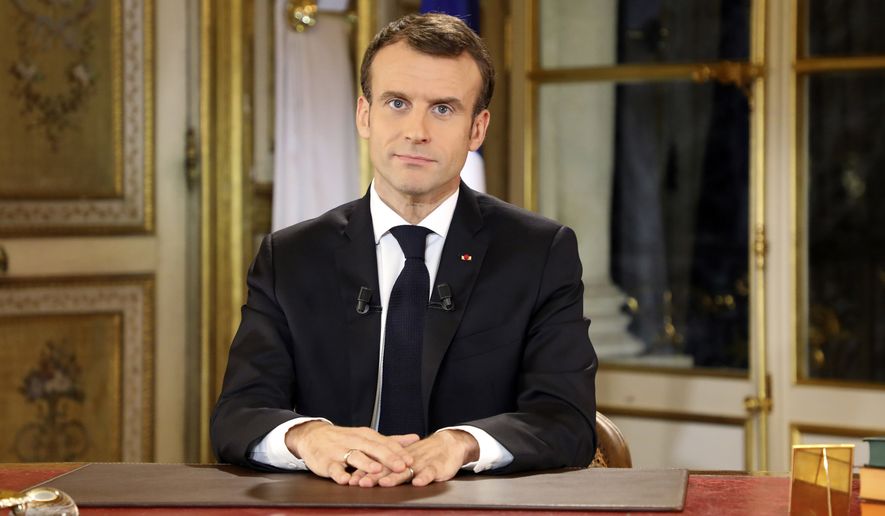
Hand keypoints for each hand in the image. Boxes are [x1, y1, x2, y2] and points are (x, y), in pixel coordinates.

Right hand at [285, 421, 418, 484]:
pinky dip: (339, 473)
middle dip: (388, 458)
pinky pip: (334, 468)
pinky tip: (345, 480)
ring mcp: (340, 451)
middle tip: (401, 466)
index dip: (398, 452)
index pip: (385, 443)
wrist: (314, 436)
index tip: (411, 460)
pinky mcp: (327, 462)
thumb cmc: (346, 439)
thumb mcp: (368, 437)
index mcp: (367, 436)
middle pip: (374, 449)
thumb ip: (391, 440)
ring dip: (366, 463)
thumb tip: (415, 438)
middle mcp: (355, 441)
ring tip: (377, 470)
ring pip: (355, 456)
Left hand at [348, 429, 478, 486]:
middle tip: (362, 483)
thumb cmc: (423, 455)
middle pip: (387, 468)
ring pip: (406, 470)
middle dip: (374, 476)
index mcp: (396, 458)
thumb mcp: (403, 461)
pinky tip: (418, 482)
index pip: (377, 465)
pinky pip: (429, 472)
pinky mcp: (435, 467)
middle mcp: (405, 461)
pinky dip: (424, 477)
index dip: (365, 472)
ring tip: (385, 483)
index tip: (352, 480)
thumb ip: (386, 468)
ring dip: (395, 476)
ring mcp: (420, 463)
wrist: (448, 444)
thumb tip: (363, 476)